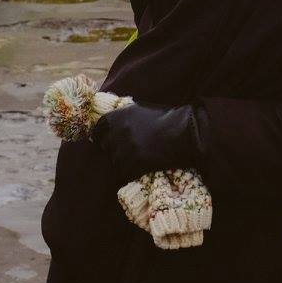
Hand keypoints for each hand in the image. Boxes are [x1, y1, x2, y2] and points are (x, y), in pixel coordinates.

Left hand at [90, 100, 205, 183]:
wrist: (183, 132)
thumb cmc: (166, 118)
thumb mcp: (142, 109)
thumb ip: (125, 116)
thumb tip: (114, 122)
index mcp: (119, 115)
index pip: (98, 129)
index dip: (99, 137)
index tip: (103, 142)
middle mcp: (119, 131)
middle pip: (106, 147)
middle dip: (112, 150)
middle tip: (124, 153)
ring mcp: (127, 148)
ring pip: (115, 162)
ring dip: (122, 163)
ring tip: (134, 162)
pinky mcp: (136, 164)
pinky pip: (125, 173)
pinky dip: (130, 173)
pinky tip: (139, 170)